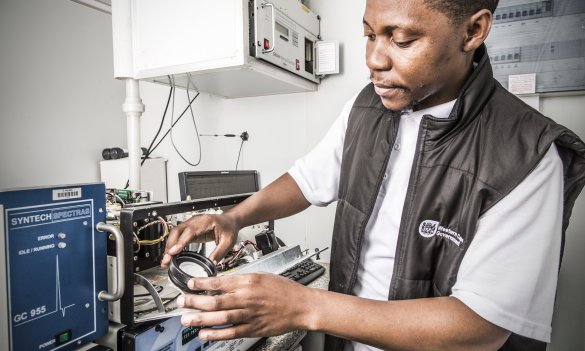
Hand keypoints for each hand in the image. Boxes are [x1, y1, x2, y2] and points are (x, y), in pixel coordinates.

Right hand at [161, 213, 238, 267]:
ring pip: (175, 233)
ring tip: (166, 260)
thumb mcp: (228, 242)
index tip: (173, 252)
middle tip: (166, 260)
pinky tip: (172, 256)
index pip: (190, 231)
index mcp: (206, 222)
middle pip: (178, 231)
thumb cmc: (229, 228)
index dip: (180, 242)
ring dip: (169, 247)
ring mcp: (191, 224)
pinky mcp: (190, 230)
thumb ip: (219, 253)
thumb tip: (210, 264)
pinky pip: (178, 237)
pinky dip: (173, 246)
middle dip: (170, 246)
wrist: (230, 221)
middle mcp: (196, 221)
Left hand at [176, 273, 314, 339]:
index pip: (219, 281)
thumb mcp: (261, 276)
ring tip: (187, 319)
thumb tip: (222, 283)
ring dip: (201, 319)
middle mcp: (247, 297)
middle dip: (194, 301)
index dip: (201, 283)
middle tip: (181, 301)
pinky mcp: (253, 328)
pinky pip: (231, 332)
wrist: (301, 305)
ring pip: (220, 317)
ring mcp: (249, 314)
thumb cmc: (284, 290)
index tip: (190, 283)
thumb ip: (241, 280)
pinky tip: (205, 334)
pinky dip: (216, 334)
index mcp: (248, 281)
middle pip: (215, 300)